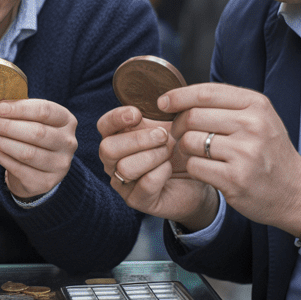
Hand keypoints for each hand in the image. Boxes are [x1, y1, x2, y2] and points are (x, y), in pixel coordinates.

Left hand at [0, 99, 76, 198]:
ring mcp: (59, 165)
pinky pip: (20, 169)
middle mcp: (68, 143)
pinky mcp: (46, 182)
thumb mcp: (33, 120)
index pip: (45, 110)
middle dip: (6, 126)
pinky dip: (5, 159)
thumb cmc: (34, 137)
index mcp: (67, 121)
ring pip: (27, 153)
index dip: (20, 108)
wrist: (39, 170)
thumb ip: (19, 111)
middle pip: (36, 132)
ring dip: (3, 142)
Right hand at [97, 104, 217, 228]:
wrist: (197, 176)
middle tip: (163, 135)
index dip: (116, 118)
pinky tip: (170, 168)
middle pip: (108, 148)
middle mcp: (113, 161)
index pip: (103, 126)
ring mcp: (123, 183)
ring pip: (125, 168)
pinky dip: (161, 172)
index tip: (137, 113)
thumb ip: (159, 112)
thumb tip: (161, 98)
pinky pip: (145, 184)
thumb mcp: (170, 125)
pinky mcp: (137, 201)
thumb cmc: (179, 148)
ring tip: (169, 152)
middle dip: (138, 139)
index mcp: (117, 138)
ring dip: (152, 156)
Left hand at [161, 83, 300, 236]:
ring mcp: (244, 153)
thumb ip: (226, 105)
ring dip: (184, 149)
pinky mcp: (235, 178)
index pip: (206, 92)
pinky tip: (203, 169)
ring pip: (190, 141)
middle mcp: (252, 125)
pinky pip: (195, 166)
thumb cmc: (269, 152)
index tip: (162, 102)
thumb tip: (180, 96)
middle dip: (177, 126)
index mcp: (257, 105)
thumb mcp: (259, 119)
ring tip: (194, 153)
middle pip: (192, 116)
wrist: (295, 192)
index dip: (178, 96)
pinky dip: (192, 168)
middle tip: (178, 135)